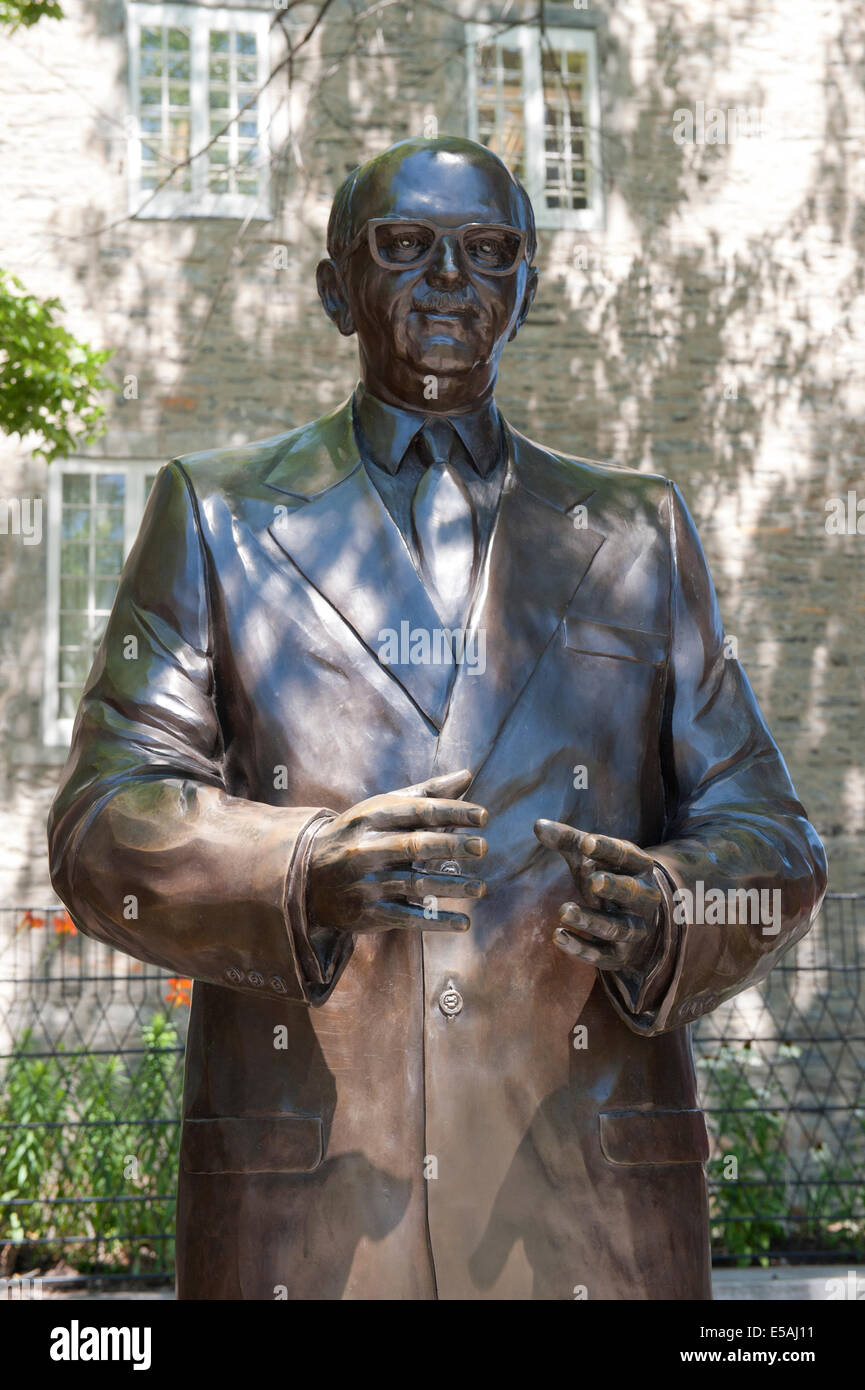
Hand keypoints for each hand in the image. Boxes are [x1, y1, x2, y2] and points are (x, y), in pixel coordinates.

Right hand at [308, 770, 486, 934]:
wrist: (306, 876)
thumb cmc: (357, 835)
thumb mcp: (382, 809)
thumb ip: (426, 793)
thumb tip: (468, 776)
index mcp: (371, 817)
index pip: (418, 811)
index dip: (452, 812)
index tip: (483, 817)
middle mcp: (366, 849)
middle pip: (416, 846)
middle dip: (452, 846)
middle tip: (483, 847)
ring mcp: (366, 883)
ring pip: (415, 884)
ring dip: (451, 886)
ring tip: (480, 887)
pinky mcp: (368, 913)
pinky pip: (408, 917)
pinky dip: (437, 921)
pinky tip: (464, 922)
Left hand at [533, 821, 661, 972]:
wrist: (641, 925)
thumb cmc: (610, 879)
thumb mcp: (592, 859)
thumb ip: (568, 841)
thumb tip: (537, 825)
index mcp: (639, 868)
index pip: (627, 857)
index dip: (607, 850)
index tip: (586, 842)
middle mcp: (644, 899)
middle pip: (632, 893)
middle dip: (614, 887)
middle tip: (592, 881)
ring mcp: (636, 930)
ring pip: (618, 927)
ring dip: (591, 920)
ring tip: (563, 910)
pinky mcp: (621, 956)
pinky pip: (603, 956)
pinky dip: (581, 948)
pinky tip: (558, 936)